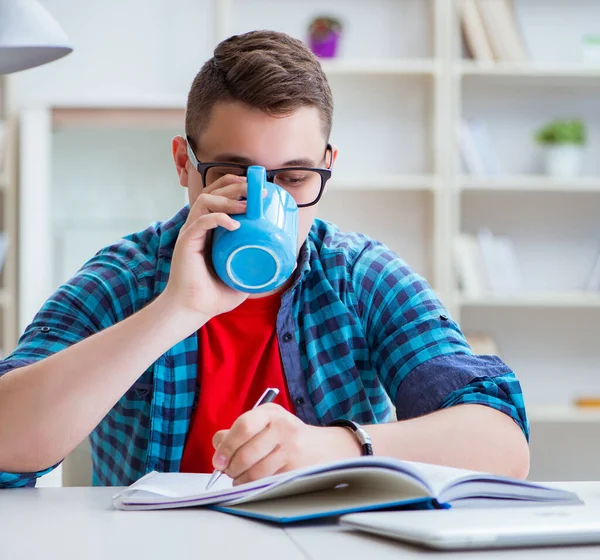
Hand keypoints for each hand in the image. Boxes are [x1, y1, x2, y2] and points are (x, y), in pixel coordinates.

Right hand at [162, 175, 250, 321]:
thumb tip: (293, 262)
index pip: (218, 197)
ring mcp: (191, 233)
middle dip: (233, 186)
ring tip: (246, 206)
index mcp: (210, 230)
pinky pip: (200, 222)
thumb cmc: (215, 295)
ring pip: (205, 201)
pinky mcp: (186, 243)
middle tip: (253, 188)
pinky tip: (234, 224)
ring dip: (227, 200)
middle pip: (212, 193)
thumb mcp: (246, 276)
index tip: (255, 186)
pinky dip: (218, 218)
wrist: (193, 310)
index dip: (234, 187)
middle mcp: (198, 227)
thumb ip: (264, 267)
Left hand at [211, 404, 361, 484]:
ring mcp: (291, 450)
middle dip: (231, 468)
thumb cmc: (285, 435)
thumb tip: (217, 444)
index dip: (226, 446)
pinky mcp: (296, 469)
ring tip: (239, 477)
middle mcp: (282, 428)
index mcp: (270, 413)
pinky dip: (253, 486)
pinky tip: (252, 482)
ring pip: (254, 472)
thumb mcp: (264, 422)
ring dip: (240, 479)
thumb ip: (238, 430)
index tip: (218, 460)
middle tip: (227, 471)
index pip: (243, 427)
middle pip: (246, 454)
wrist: (323, 447)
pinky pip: (266, 482)